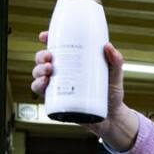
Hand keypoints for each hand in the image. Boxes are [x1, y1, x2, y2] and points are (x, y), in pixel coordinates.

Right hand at [32, 31, 138, 150]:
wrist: (111, 117)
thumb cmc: (112, 93)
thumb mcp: (115, 75)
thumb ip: (116, 61)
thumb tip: (108, 46)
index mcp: (74, 61)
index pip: (58, 47)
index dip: (48, 39)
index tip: (44, 36)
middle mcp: (63, 71)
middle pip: (44, 59)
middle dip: (41, 55)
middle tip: (49, 57)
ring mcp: (58, 85)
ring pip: (39, 73)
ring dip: (38, 69)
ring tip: (48, 70)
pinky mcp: (56, 100)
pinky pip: (40, 91)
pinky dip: (37, 85)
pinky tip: (44, 83)